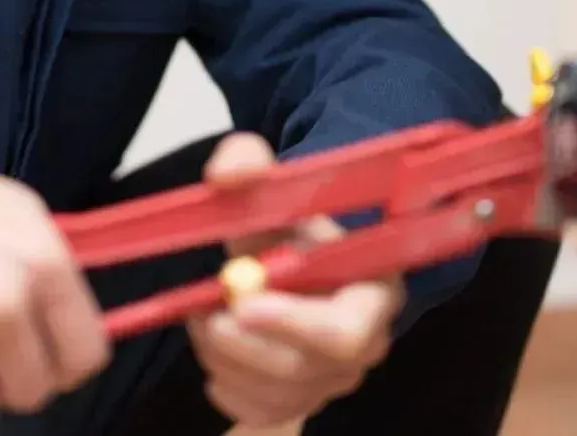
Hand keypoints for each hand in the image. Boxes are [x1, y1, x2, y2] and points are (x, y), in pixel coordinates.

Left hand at [187, 134, 403, 427]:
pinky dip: (227, 385)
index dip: (294, 323)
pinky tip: (217, 347)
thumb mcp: (275, 184)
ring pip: (278, 394)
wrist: (294, 252)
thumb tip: (227, 173)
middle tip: (202, 314)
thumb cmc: (292, 220)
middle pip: (307, 370)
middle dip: (245, 345)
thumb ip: (250, 165)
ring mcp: (336, 380)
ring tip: (202, 316)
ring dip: (226, 360)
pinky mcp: (305, 401)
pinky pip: (261, 414)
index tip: (243, 302)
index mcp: (375, 289)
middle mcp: (367, 344)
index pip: (345, 329)